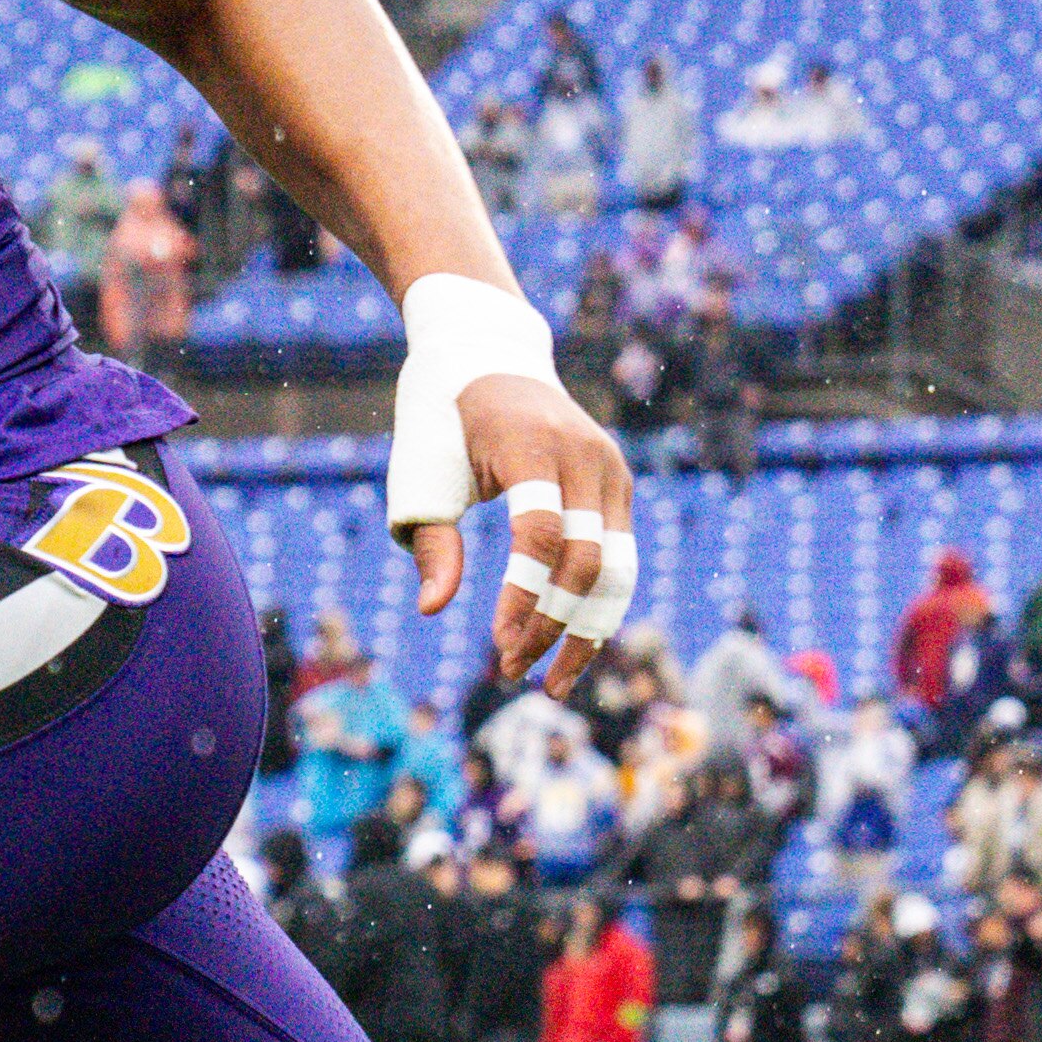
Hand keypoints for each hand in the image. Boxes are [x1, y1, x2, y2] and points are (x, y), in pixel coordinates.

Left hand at [391, 364, 636, 692]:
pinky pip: (620, 557)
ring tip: (551, 683)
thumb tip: (433, 608)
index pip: (541, 534)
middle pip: (588, 561)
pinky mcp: (619, 486)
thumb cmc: (441, 421)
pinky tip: (567, 644)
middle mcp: (585, 455)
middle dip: (551, 625)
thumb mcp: (421, 474)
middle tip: (509, 671)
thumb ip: (430, 540)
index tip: (500, 645)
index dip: (524, 596)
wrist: (489, 359)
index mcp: (531, 444)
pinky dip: (596, 605)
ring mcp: (611, 469)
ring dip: (586, 630)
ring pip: (618, 568)